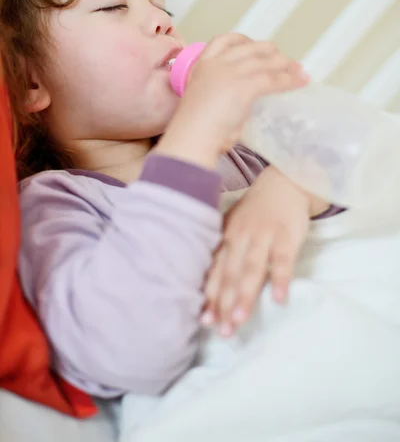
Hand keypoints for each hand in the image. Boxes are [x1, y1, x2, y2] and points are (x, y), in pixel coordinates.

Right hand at [157, 34, 308, 168]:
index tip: (254, 44)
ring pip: (266, 62)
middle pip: (251, 48)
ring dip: (286, 66)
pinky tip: (300, 83)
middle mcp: (217, 64)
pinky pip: (274, 79)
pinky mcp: (245, 86)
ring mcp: (231, 73)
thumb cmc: (195, 130)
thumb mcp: (203, 103)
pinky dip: (290, 80)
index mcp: (202, 66)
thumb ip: (221, 97)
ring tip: (299, 71)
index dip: (242, 40)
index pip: (223, 41)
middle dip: (271, 52)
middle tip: (284, 60)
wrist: (192, 136)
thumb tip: (241, 109)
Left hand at [202, 167, 313, 336]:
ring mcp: (262, 236)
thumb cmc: (256, 212)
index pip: (214, 271)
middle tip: (222, 331)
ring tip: (240, 320)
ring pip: (251, 269)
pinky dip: (280, 279)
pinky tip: (280, 299)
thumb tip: (207, 289)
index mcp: (225, 238)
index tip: (203, 321)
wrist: (284, 182)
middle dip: (224, 303)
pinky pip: (282, 259)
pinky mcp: (286, 236)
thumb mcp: (233, 227)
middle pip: (229, 274)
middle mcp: (240, 237)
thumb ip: (223, 254)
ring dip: (245, 295)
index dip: (209, 296)